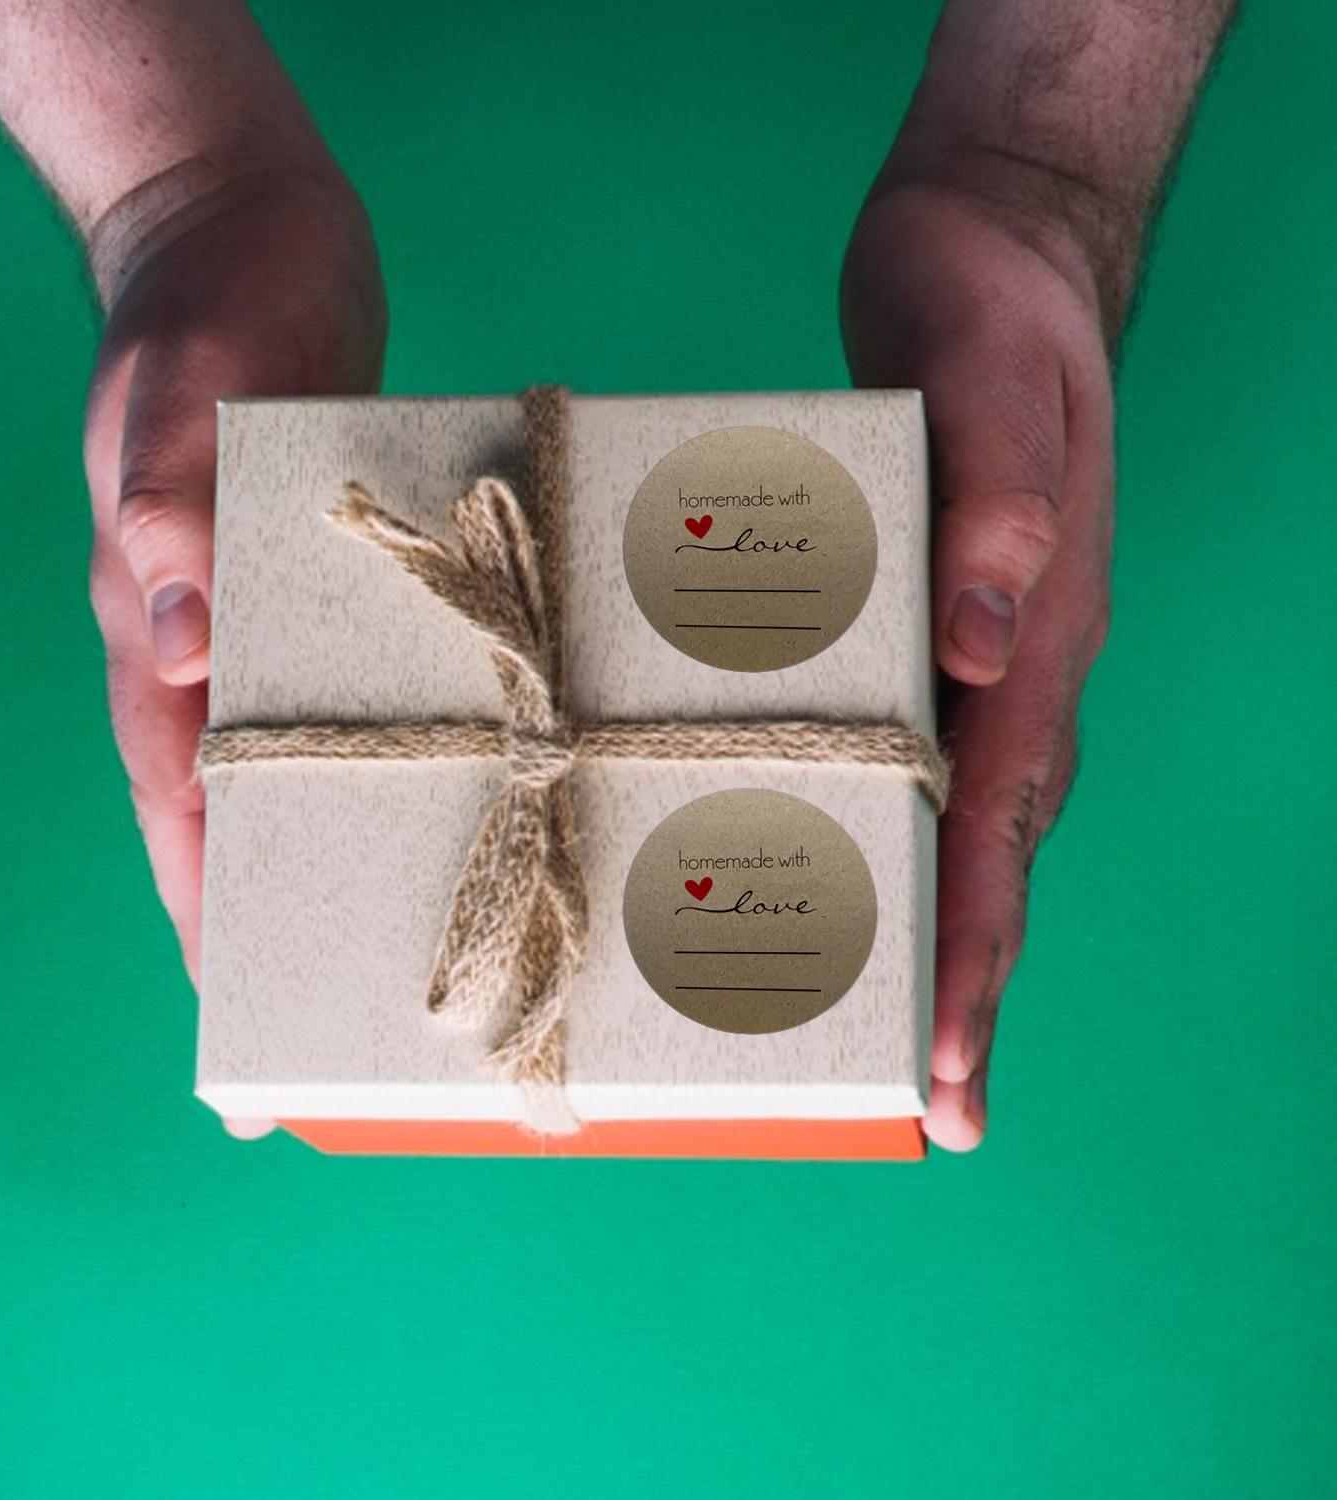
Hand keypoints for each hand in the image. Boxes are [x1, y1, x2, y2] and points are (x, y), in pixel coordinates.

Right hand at [82, 165, 386, 1137]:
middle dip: (301, 919)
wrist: (247, 227)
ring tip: (454, 934)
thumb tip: (179, 638)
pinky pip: (383, 682)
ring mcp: (289, 620)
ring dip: (374, 841)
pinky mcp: (355, 583)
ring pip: (324, 759)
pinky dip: (424, 740)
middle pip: (254, 813)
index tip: (242, 1036)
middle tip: (371, 1030)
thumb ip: (167, 503)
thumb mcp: (177, 389)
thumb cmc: (201, 303)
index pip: (178, 810)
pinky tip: (490, 778)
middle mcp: (224, 649)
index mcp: (163, 632)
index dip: (207, 925)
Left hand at [841, 170, 1114, 1149]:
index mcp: (1036, 641)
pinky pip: (898, 750)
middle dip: (952, 981)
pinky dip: (866, 825)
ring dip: (913, 924)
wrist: (989, 261)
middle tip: (919, 1105)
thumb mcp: (992, 382)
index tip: (949, 1069)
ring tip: (864, 1031)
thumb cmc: (989, 318)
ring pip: (944, 820)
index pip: (1001, 828)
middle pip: (981, 855)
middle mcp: (1007, 672)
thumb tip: (983, 650)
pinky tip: (818, 867)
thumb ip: (1000, 507)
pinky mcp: (916, 628)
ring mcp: (968, 657)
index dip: (973, 953)